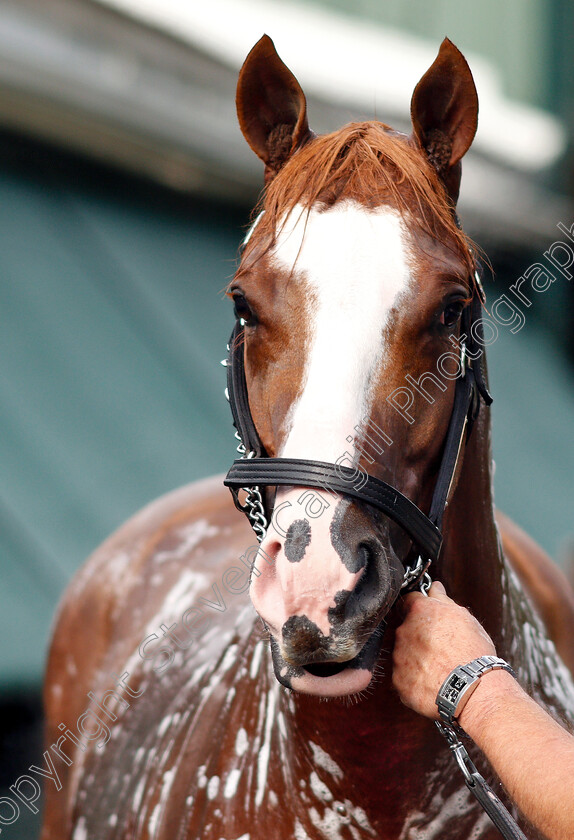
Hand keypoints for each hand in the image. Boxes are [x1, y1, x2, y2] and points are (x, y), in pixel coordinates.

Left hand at [392, 581, 496, 718]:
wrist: (475, 692)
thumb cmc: (474, 654)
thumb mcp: (464, 619)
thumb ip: (443, 600)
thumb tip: (435, 587)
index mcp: (420, 612)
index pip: (409, 600)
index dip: (418, 607)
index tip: (426, 616)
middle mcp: (404, 631)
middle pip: (406, 628)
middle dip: (418, 635)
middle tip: (440, 647)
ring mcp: (399, 657)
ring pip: (403, 652)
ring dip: (416, 657)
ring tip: (440, 667)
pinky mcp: (399, 681)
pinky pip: (403, 676)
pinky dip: (414, 679)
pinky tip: (433, 682)